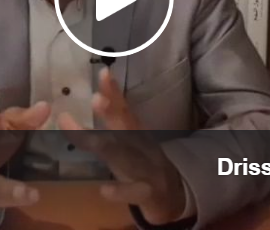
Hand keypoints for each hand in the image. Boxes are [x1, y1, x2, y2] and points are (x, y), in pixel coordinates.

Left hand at [58, 68, 187, 224]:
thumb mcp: (132, 142)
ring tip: (92, 139)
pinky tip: (104, 190)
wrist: (177, 196)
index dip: (114, 92)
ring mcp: (146, 169)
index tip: (102, 72)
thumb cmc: (145, 165)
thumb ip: (117, 121)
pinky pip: (134, 192)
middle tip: (95, 98)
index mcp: (136, 134)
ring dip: (110, 147)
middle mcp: (141, 147)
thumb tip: (95, 96)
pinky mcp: (147, 193)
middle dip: (111, 113)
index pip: (124, 109)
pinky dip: (120, 192)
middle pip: (126, 127)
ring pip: (126, 157)